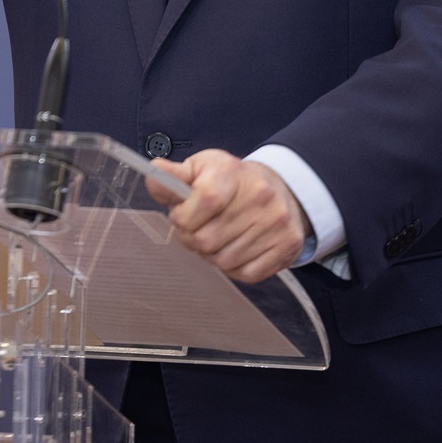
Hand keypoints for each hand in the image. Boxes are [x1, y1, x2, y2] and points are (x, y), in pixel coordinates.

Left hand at [147, 149, 307, 283]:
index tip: (182, 215)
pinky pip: (247, 274)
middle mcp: (260, 197)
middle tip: (197, 229)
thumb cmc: (233, 181)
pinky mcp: (287, 246)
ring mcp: (276, 223)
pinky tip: (234, 249)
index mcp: (232, 173)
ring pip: (225, 261)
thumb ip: (172, 176)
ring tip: (217, 238)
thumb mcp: (201, 168)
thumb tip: (153, 173)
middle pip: (208, 239)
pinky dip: (234, 268)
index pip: (204, 200)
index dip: (183, 216)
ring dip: (212, 255)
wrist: (280, 189)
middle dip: (193, 239)